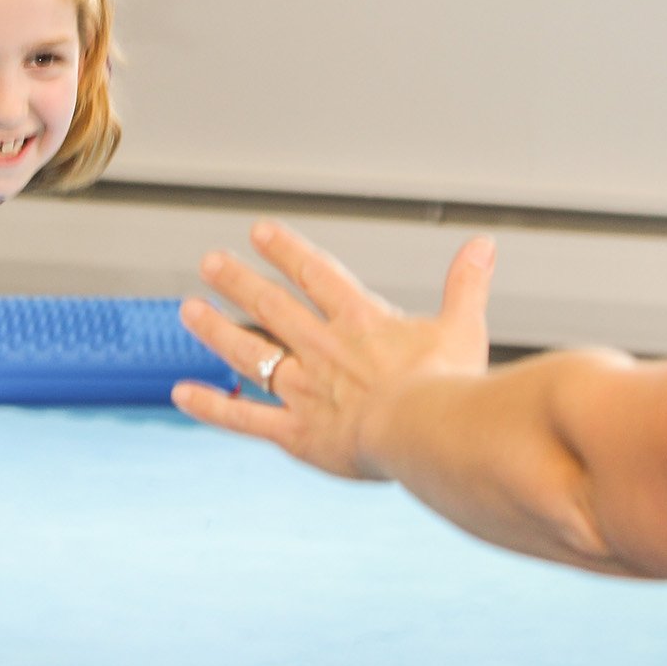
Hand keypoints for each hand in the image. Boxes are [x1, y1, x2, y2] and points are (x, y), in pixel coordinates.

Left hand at [173, 220, 495, 479]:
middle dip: (238, 280)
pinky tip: (182, 392)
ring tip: (188, 309)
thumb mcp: (463, 327)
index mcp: (360, 321)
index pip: (316, 275)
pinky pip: (245, 418)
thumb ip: (466, 284)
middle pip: (272, 305)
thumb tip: (484, 244)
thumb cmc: (448, 386)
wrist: (425, 434)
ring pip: (250, 352)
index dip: (286, 250)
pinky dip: (213, 405)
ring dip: (216, 329)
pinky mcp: (296, 432)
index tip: (259, 231)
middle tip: (210, 261)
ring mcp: (305, 389)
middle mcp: (323, 348)